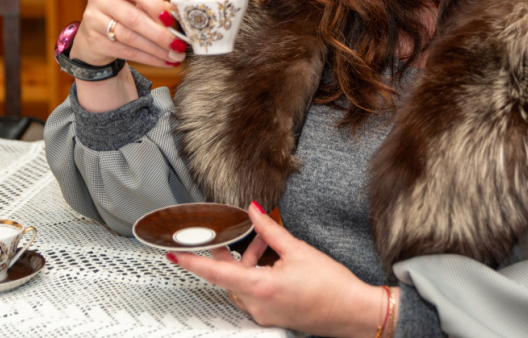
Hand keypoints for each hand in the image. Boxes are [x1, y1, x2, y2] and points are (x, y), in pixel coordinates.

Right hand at [72, 0, 184, 68]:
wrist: (96, 35)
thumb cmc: (124, 16)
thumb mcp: (138, 6)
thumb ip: (157, 9)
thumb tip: (180, 20)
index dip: (154, 3)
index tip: (171, 20)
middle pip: (133, 17)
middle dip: (160, 34)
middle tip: (179, 45)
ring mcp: (94, 20)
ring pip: (130, 37)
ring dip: (156, 49)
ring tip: (175, 56)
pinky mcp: (94, 41)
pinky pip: (126, 52)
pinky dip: (148, 58)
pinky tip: (163, 61)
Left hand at [170, 203, 393, 336]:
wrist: (352, 311)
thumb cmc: (331, 286)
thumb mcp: (298, 250)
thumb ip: (270, 230)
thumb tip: (254, 212)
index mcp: (260, 288)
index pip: (216, 273)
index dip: (192, 262)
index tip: (174, 254)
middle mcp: (258, 305)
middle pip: (228, 277)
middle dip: (229, 253)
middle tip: (227, 233)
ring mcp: (264, 313)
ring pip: (241, 284)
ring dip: (246, 262)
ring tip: (264, 242)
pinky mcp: (273, 315)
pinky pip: (254, 293)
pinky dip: (256, 273)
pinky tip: (272, 259)